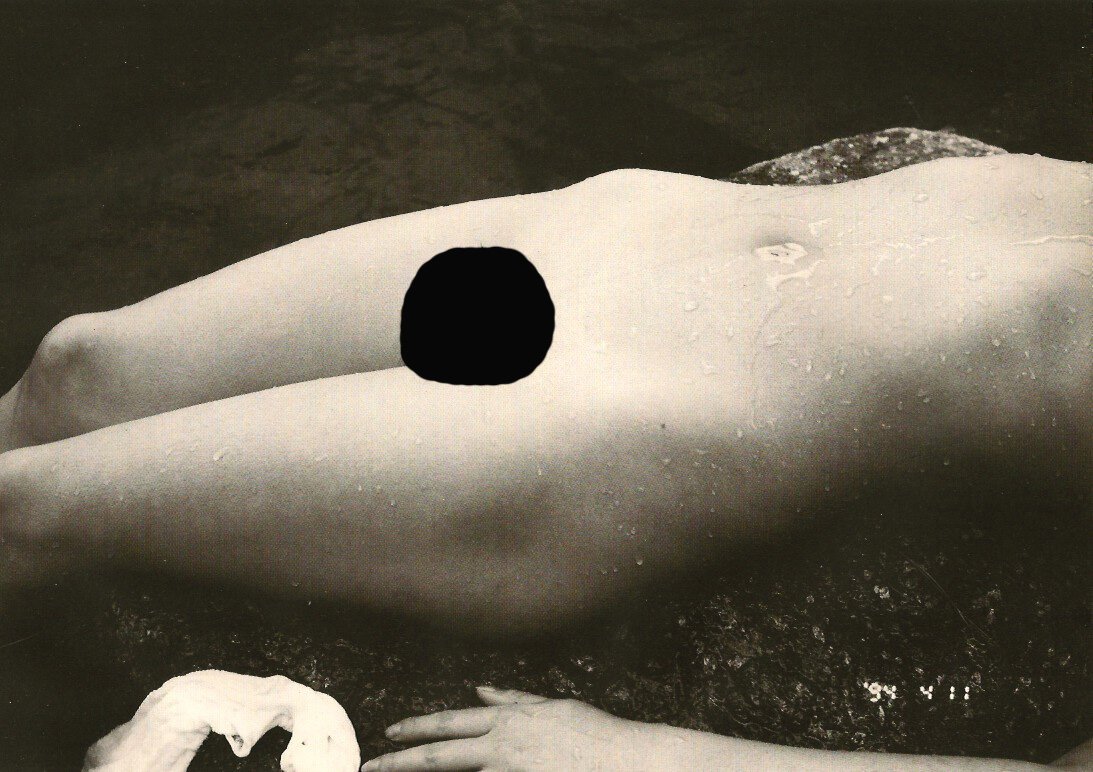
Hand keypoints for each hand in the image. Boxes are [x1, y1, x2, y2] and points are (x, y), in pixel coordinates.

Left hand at [364, 686, 655, 770]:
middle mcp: (502, 745)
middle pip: (440, 754)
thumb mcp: (552, 705)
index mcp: (508, 719)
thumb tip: (481, 690)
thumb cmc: (593, 733)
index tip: (389, 733)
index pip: (449, 722)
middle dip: (400, 761)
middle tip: (370, 768)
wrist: (625, 761)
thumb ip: (513, 700)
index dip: (416, 727)